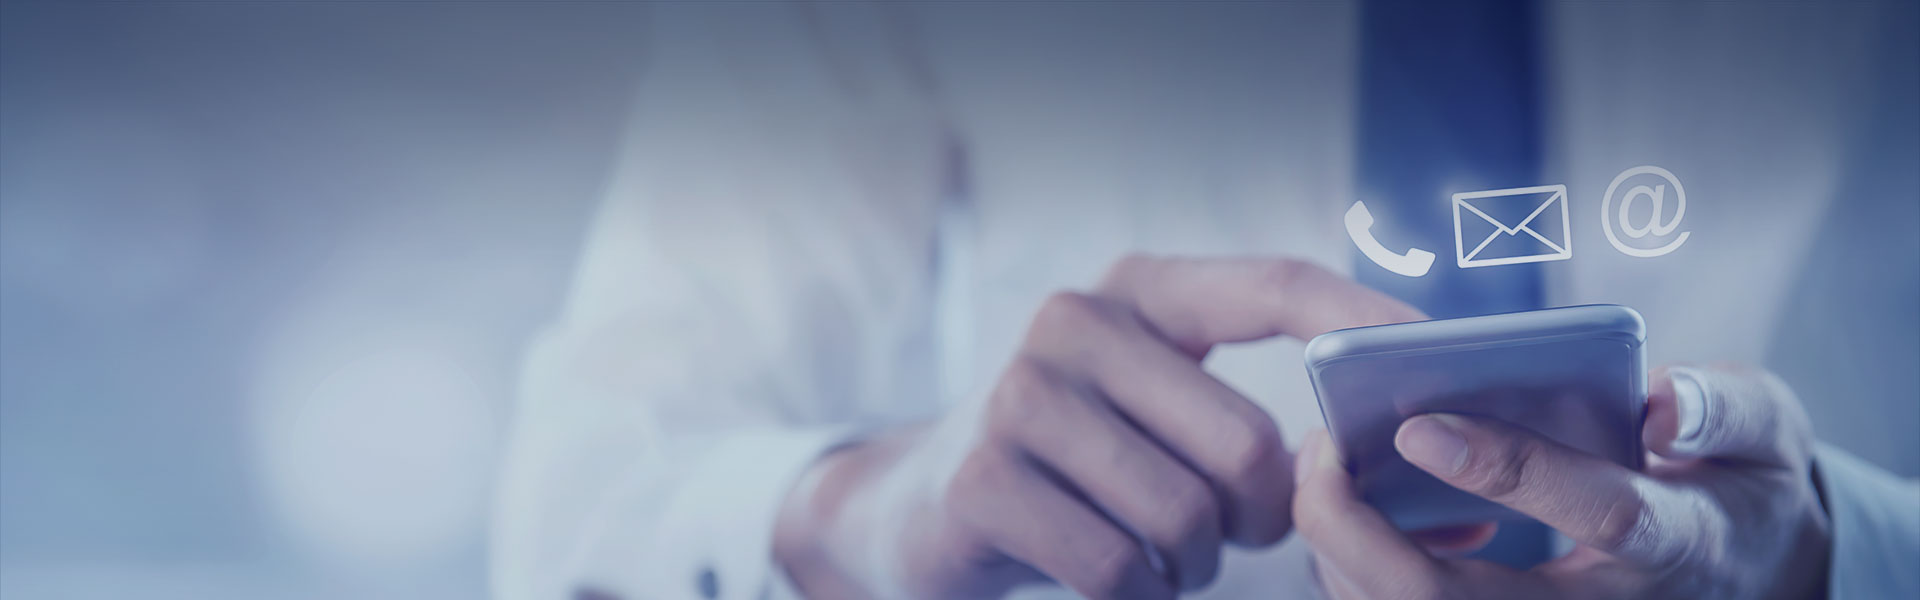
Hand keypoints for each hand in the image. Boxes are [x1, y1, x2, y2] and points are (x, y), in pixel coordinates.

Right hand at [773, 256, 1423, 598]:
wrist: (919, 508)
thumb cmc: (1075, 460)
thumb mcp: (1145, 399)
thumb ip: (1238, 402)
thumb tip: (1390, 455)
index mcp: (1134, 291)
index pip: (1271, 286)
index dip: (1359, 322)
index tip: (1430, 358)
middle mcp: (1073, 323)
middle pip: (1243, 443)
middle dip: (1262, 516)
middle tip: (1238, 533)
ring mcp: (1019, 398)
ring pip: (1185, 516)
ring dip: (1193, 563)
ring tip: (1164, 553)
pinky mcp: (983, 482)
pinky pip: (1119, 568)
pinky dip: (1135, 593)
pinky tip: (1112, 576)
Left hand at [1293, 364, 1832, 599]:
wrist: (1740, 571)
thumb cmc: (1735, 487)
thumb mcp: (1764, 436)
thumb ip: (1723, 409)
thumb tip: (1659, 401)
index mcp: (1678, 543)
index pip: (1602, 516)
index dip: (1512, 470)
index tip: (1421, 426)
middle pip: (1449, 599)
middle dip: (1358, 531)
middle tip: (1319, 446)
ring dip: (1340, 548)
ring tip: (1322, 463)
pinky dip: (1352, 568)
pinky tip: (1348, 506)